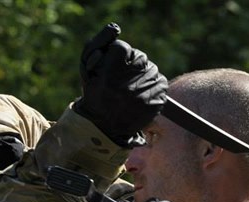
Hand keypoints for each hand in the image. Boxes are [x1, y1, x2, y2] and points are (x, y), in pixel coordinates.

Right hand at [73, 23, 167, 146]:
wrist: (104, 126)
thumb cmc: (94, 93)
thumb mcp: (87, 68)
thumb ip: (98, 43)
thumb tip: (115, 29)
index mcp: (109, 75)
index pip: (123, 48)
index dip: (118, 55)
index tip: (113, 68)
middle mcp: (128, 84)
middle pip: (140, 57)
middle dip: (133, 65)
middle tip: (122, 80)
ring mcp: (144, 94)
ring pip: (152, 69)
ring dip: (143, 75)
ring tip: (131, 88)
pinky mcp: (156, 102)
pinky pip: (161, 83)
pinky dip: (153, 86)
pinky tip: (141, 94)